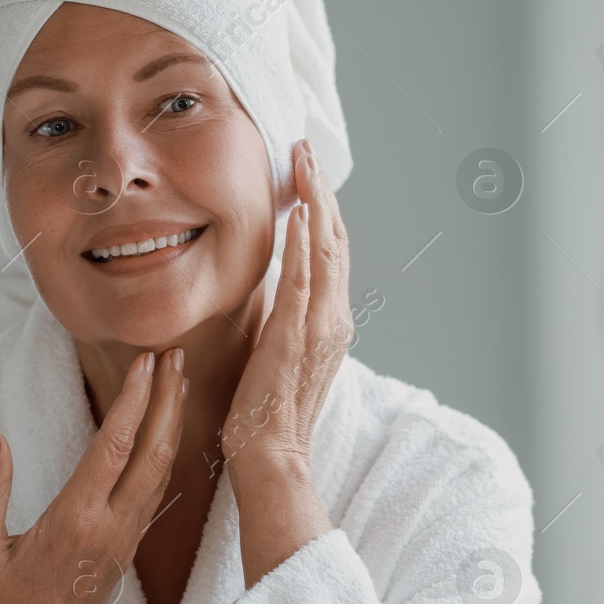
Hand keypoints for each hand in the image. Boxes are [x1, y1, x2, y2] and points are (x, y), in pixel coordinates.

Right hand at [0, 347, 185, 603]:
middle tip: (177, 355)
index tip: (148, 362)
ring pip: (161, 473)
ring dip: (172, 424)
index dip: (135, 400)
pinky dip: (166, 457)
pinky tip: (169, 436)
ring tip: (178, 383)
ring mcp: (125, 542)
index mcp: (75, 520)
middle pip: (153, 452)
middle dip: (168, 400)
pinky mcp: (129, 552)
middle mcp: (110, 528)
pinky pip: (156, 496)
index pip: (114, 446)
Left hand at [221, 139, 351, 470]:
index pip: (332, 252)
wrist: (271, 456)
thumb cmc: (267, 413)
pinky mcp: (298, 335)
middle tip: (306, 147)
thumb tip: (275, 290)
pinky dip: (305, 241)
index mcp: (331, 322)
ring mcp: (321, 327)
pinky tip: (301, 210)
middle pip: (335, 239)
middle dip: (321, 189)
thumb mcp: (279, 352)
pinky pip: (305, 278)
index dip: (323, 207)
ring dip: (316, 200)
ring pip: (326, 249)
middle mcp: (336, 318)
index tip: (308, 170)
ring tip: (304, 161)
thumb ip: (285, 318)